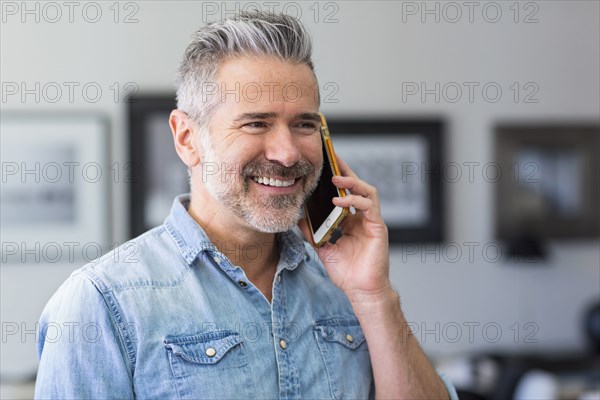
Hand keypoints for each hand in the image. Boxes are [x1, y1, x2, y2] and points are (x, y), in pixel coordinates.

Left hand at [299, 155, 390, 302]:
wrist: (360, 290)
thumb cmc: (346, 271)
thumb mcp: (322, 247)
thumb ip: (312, 231)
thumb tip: (298, 217)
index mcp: (351, 220)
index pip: (345, 192)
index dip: (336, 177)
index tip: (324, 164)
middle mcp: (362, 217)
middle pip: (356, 186)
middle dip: (344, 170)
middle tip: (331, 157)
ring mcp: (371, 221)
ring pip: (366, 191)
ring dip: (351, 182)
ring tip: (335, 177)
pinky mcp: (377, 227)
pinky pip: (369, 207)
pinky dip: (354, 201)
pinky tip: (339, 201)